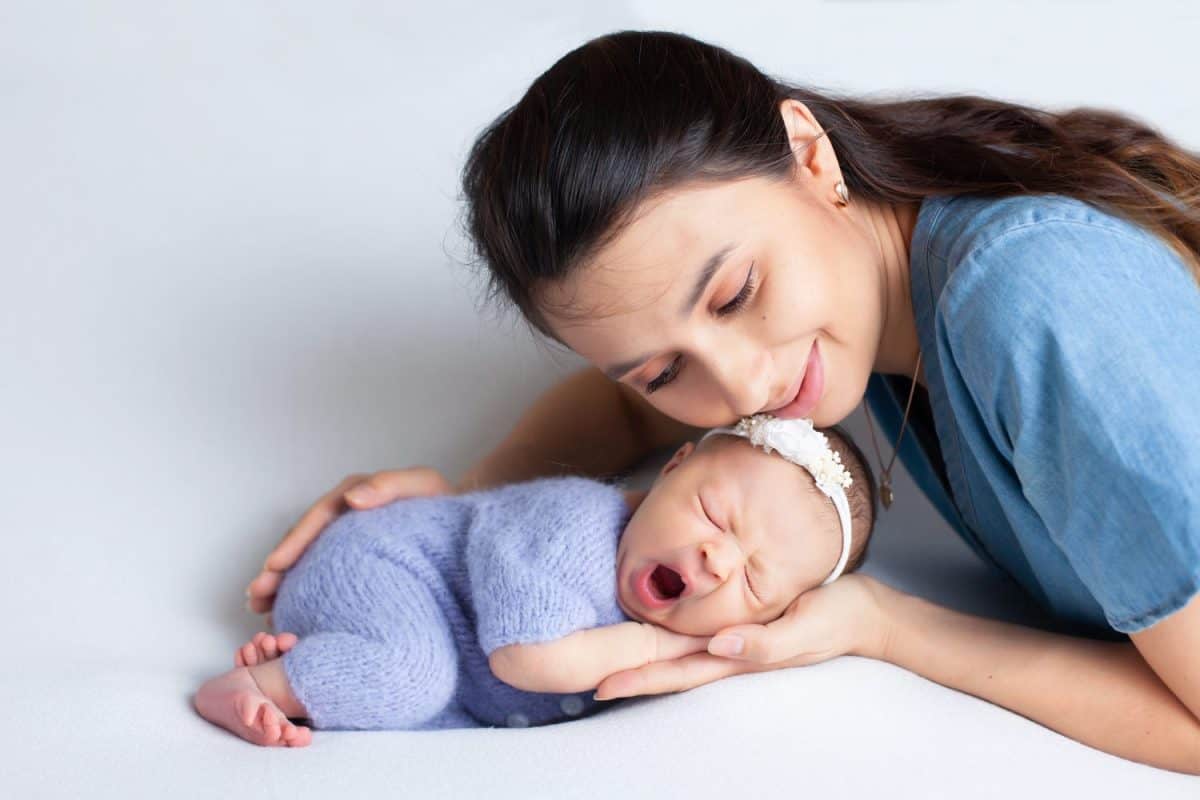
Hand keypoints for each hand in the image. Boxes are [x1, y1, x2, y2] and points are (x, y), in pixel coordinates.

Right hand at [245, 467, 452, 613]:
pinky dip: (300, 590)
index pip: (316, 519)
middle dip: (276, 568)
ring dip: (280, 582)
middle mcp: (343, 517)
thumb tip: (353, 498)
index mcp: (354, 497)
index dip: (294, 542)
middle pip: (302, 542)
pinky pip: (319, 574)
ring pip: (305, 560)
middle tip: (256, 595)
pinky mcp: (351, 561)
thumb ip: (390, 485)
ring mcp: (344, 540)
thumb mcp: (422, 485)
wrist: (459, 525)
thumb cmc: (441, 503)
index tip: (274, 565)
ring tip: (259, 606)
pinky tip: (285, 612)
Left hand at [594, 574, 890, 699]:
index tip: (602, 681)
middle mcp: (728, 649)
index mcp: (738, 655)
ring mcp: (733, 636)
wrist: (865, 610)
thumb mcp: (805, 630)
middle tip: (585, 672)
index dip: (640, 677)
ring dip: (642, 653)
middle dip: (628, 670)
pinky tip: (648, 625)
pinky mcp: (740, 617)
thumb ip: (765, 643)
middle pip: (668, 663)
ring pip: (677, 647)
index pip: (678, 670)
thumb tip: (720, 645)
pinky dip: (666, 630)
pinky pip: (695, 626)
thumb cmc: (838, 618)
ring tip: (604, 653)